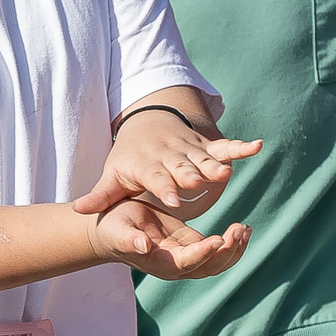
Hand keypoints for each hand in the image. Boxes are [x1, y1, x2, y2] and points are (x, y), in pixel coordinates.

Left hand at [72, 103, 260, 218]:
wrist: (147, 125)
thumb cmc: (130, 159)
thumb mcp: (113, 176)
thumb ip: (101, 196)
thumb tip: (78, 210)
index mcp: (147, 166)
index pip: (155, 178)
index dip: (164, 188)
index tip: (172, 200)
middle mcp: (170, 156)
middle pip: (181, 166)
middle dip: (190, 175)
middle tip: (198, 183)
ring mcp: (190, 150)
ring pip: (204, 159)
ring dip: (215, 165)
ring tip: (226, 172)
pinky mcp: (207, 147)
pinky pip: (225, 147)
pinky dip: (240, 147)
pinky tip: (257, 146)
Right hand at [93, 199, 249, 281]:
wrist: (111, 230)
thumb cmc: (111, 228)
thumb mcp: (117, 230)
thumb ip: (129, 239)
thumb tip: (143, 245)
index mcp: (159, 262)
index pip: (187, 263)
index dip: (203, 253)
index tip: (218, 239)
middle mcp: (176, 266)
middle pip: (209, 267)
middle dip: (227, 251)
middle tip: (239, 228)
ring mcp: (186, 258)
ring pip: (218, 263)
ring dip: (235, 249)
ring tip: (245, 229)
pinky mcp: (191, 247)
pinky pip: (217, 251)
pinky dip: (232, 243)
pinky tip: (242, 229)